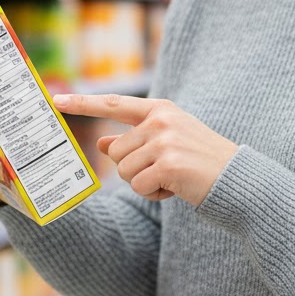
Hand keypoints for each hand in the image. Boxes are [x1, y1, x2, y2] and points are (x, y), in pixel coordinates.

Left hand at [53, 93, 237, 205]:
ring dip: (144, 183)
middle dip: (133, 169)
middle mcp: (160, 120)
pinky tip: (175, 188)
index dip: (83, 103)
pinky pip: (139, 187)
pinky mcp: (168, 165)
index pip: (113, 104)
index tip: (56, 101)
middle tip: (163, 170)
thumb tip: (103, 143)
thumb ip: (134, 140)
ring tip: (172, 178)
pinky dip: (153, 195)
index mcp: (159, 109)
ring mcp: (165, 141)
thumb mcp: (168, 143)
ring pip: (125, 172)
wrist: (237, 179)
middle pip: (116, 152)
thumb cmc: (200, 161)